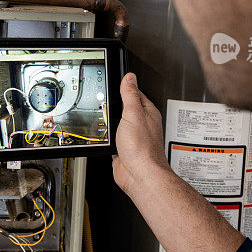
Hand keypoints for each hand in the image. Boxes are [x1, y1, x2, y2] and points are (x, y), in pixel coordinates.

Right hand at [112, 73, 170, 197]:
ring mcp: (132, 136)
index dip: (125, 87)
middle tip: (106, 98)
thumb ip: (130, 95)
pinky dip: (107, 136)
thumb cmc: (142, 148)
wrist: (139, 174)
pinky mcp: (123, 148)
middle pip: (126, 108)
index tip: (116, 81)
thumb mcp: (133, 114)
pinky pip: (113, 138)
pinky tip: (104, 135)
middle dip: (115, 105)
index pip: (135, 93)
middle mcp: (141, 124)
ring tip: (103, 115)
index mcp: (147, 112)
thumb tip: (130, 78)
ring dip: (110, 122)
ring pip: (118, 124)